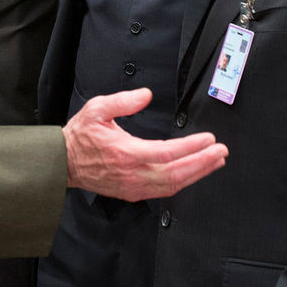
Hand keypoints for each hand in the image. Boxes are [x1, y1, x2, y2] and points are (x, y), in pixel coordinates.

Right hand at [62, 88, 226, 201]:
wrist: (65, 162)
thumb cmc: (81, 137)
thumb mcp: (97, 109)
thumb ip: (123, 100)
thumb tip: (146, 95)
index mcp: (126, 152)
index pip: (167, 152)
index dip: (191, 147)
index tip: (208, 140)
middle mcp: (133, 173)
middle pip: (176, 172)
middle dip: (203, 162)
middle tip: (221, 152)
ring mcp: (134, 186)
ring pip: (173, 184)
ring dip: (197, 174)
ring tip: (215, 162)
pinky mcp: (134, 192)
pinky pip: (164, 191)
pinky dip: (183, 182)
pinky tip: (194, 174)